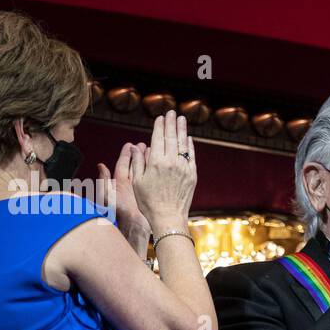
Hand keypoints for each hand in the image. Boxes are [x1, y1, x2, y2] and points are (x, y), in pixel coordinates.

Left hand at [96, 143, 149, 256]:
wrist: (133, 227)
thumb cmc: (118, 214)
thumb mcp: (106, 195)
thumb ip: (103, 180)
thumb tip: (101, 165)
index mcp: (119, 184)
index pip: (123, 165)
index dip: (126, 154)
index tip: (130, 144)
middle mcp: (130, 185)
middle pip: (135, 165)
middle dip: (139, 154)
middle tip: (144, 144)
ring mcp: (140, 190)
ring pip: (144, 171)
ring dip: (148, 160)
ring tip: (154, 151)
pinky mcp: (148, 194)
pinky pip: (151, 179)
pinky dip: (155, 170)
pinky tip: (160, 164)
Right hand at [131, 111, 196, 233]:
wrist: (169, 217)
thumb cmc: (149, 202)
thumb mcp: (137, 181)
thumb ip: (138, 162)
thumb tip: (136, 147)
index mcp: (156, 162)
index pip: (158, 138)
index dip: (160, 126)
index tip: (161, 117)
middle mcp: (171, 162)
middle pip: (172, 137)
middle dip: (172, 123)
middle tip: (172, 112)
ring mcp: (184, 168)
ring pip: (183, 144)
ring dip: (182, 130)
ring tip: (182, 119)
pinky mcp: (192, 175)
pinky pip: (192, 156)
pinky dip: (190, 146)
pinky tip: (188, 139)